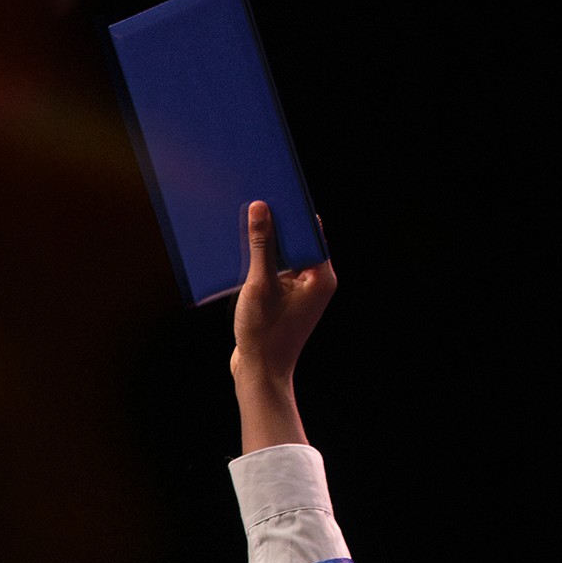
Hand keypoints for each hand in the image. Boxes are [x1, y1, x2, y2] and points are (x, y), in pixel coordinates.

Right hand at [229, 202, 335, 452]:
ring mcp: (301, 292)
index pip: (310, 231)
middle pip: (298, 241)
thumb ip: (261, 245)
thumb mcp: (259, 285)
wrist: (260, 374)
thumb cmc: (264, 335)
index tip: (276, 188)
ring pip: (284, 255)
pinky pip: (275, 271)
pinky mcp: (286, 300)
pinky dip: (261, 261)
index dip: (292, 210)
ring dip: (265, 242)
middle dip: (276, 223)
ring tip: (244, 222)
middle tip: (256, 200)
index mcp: (321, 277)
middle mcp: (316, 282)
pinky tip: (240, 251)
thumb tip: (260, 208)